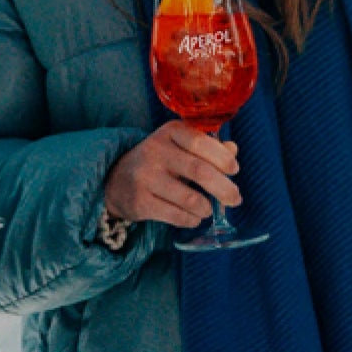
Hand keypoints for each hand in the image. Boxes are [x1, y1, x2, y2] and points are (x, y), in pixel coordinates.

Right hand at [103, 122, 242, 228]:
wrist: (115, 180)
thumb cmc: (159, 161)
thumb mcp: (179, 146)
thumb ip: (207, 147)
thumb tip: (233, 150)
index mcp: (170, 132)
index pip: (201, 142)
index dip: (222, 158)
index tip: (235, 170)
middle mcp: (156, 151)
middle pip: (199, 171)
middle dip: (224, 188)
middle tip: (236, 199)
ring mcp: (145, 177)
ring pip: (189, 198)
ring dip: (206, 207)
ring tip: (209, 209)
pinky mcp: (140, 202)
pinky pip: (175, 215)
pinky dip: (191, 219)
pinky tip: (195, 218)